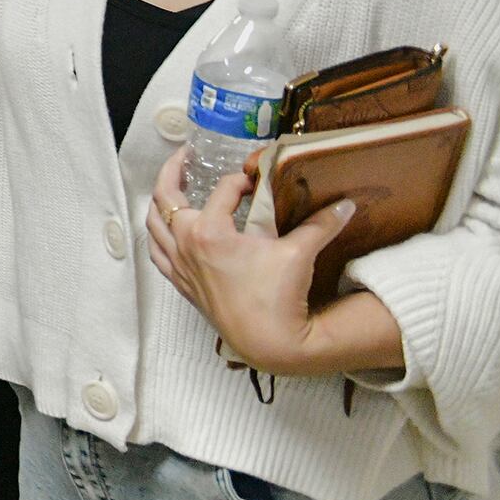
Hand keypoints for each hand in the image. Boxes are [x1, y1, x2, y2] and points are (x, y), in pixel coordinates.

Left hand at [147, 146, 356, 373]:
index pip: (222, 190)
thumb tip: (346, 205)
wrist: (268, 342)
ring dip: (159, 201)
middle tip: (185, 156)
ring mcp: (179, 265)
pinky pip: (157, 251)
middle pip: (165, 197)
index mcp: (208, 232)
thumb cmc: (278, 298)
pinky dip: (158, 234)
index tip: (254, 181)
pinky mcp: (181, 283)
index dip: (240, 181)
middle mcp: (185, 245)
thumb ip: (321, 224)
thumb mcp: (299, 254)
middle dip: (172, 171)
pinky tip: (167, 229)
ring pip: (153, 223)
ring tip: (171, 186)